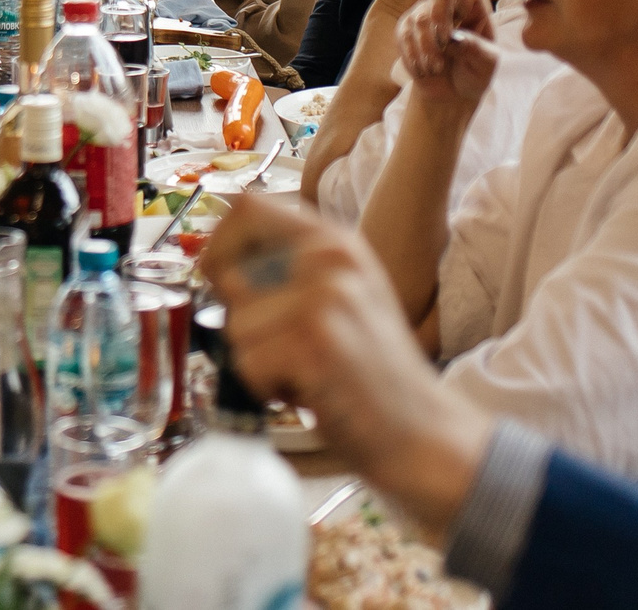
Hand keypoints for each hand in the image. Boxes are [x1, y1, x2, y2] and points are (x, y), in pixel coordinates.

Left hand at [200, 200, 492, 534]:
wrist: (423, 430)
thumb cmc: (373, 373)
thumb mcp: (341, 297)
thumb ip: (288, 272)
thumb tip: (215, 266)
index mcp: (335, 241)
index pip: (247, 206)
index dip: (220, 244)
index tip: (221, 280)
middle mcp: (331, 256)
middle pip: (230, 272)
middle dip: (239, 320)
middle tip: (280, 346)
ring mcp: (326, 295)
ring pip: (235, 326)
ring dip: (258, 362)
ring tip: (306, 371)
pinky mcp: (316, 340)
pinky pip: (249, 362)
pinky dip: (267, 388)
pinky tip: (310, 391)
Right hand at [396, 0, 500, 113]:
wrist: (451, 94)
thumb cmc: (476, 72)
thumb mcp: (487, 64)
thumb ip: (476, 49)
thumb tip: (453, 38)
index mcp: (474, 4)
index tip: (462, 10)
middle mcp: (448, 3)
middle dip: (440, 20)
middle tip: (445, 46)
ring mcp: (425, 14)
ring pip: (420, 18)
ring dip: (427, 46)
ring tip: (436, 68)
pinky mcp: (406, 29)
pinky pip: (405, 35)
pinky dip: (414, 55)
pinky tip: (424, 70)